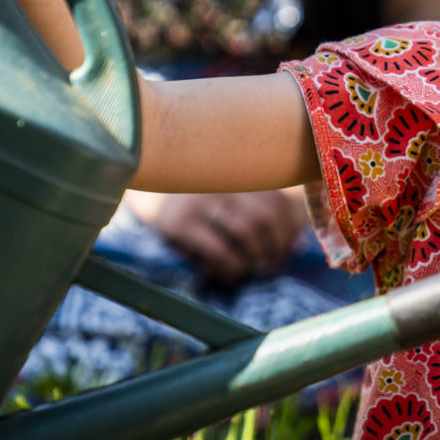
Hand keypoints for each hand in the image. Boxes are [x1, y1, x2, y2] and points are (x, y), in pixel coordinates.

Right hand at [125, 187, 308, 285]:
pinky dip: (232, 268)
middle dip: (276, 246)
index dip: (292, 228)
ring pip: (247, 232)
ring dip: (257, 258)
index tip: (289, 245)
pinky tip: (231, 273)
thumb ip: (264, 204)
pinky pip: (218, 251)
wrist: (144, 173)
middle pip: (268, 216)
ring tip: (254, 267)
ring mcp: (202, 197)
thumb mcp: (231, 183)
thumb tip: (295, 244)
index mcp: (243, 165)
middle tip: (271, 262)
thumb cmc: (201, 187)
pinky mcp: (180, 221)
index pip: (283, 199)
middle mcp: (225, 177)